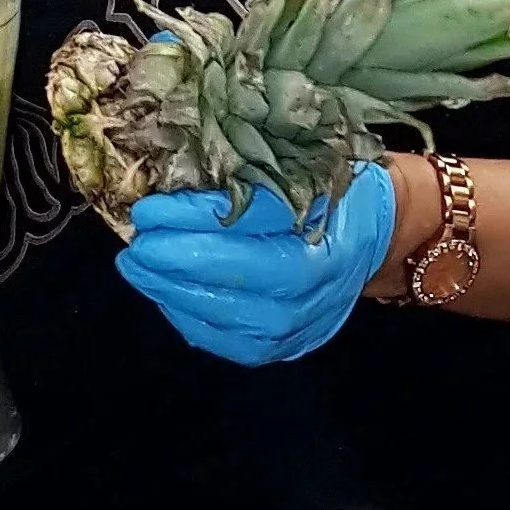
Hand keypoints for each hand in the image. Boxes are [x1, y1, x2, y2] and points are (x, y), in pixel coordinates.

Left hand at [116, 163, 396, 364]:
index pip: (249, 224)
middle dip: (173, 260)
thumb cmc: (335, 188)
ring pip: (224, 315)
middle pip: (234, 276)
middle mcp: (315, 285)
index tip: (149, 207)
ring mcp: (300, 323)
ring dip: (170, 291)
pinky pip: (224, 341)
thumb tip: (181, 161)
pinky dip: (186, 316)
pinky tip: (163, 291)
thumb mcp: (307, 164)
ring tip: (136, 266)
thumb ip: (257, 169)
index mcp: (325, 229)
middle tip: (134, 242)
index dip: (192, 218)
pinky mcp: (283, 347)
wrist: (376, 237)